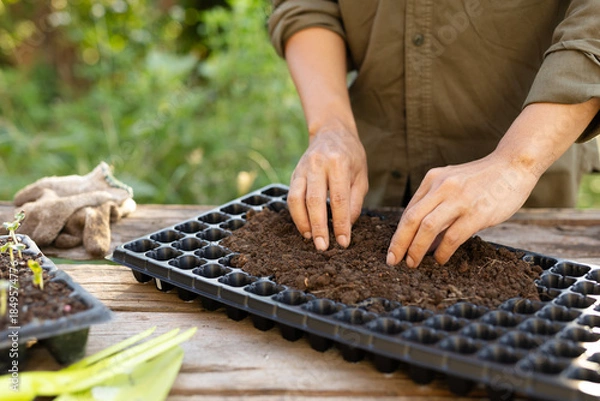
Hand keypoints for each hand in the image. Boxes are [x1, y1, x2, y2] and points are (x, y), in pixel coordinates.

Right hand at [287, 123, 368, 250]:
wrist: (331, 132)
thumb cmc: (351, 156)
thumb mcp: (361, 176)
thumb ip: (355, 201)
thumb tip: (347, 226)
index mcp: (339, 163)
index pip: (338, 198)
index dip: (340, 222)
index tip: (343, 241)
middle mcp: (318, 164)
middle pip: (314, 200)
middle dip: (318, 226)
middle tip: (323, 247)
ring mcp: (302, 168)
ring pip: (297, 199)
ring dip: (303, 222)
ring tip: (311, 238)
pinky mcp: (294, 173)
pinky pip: (291, 197)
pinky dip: (296, 215)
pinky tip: (304, 227)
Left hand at [386, 153, 537, 267]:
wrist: (514, 165)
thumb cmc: (484, 179)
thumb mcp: (453, 183)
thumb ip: (437, 205)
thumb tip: (424, 240)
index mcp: (433, 179)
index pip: (409, 211)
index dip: (399, 233)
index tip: (393, 250)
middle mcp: (442, 187)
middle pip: (411, 219)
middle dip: (399, 243)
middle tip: (393, 261)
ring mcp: (459, 199)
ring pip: (427, 228)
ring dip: (416, 249)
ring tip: (413, 263)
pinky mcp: (476, 212)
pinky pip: (452, 237)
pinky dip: (442, 251)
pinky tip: (440, 259)